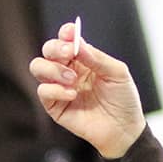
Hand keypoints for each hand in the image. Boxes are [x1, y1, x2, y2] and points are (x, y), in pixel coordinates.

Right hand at [29, 22, 145, 158]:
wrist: (124, 129)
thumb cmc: (123, 100)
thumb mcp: (117, 73)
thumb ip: (97, 58)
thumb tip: (79, 44)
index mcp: (83, 59)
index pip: (67, 39)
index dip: (65, 33)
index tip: (70, 33)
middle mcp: (68, 70)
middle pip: (48, 50)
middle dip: (56, 48)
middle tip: (70, 53)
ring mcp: (60, 87)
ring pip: (38, 67)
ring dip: (53, 68)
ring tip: (72, 79)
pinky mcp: (55, 106)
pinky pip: (43, 91)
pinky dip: (55, 89)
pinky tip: (72, 94)